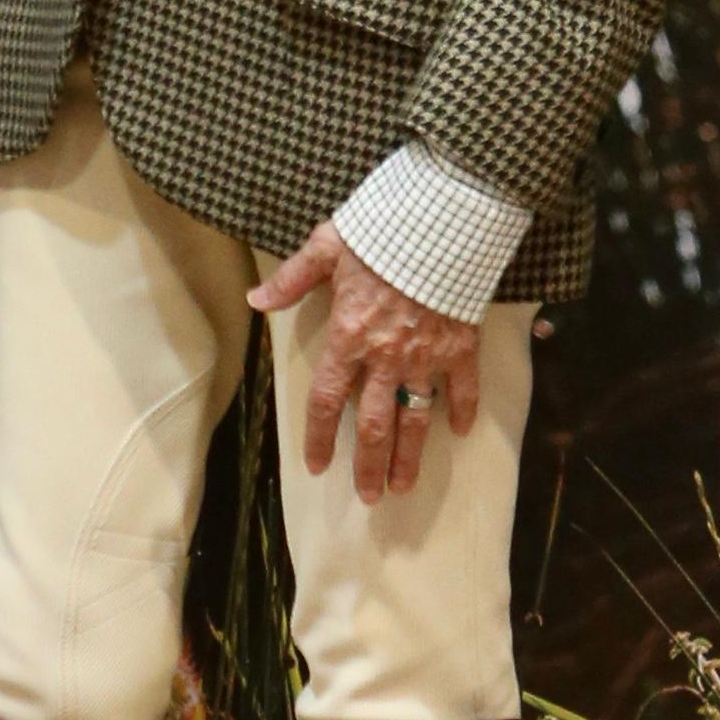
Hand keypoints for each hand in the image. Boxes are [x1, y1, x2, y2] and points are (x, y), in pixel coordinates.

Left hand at [252, 223, 482, 505]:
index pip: (327, 400)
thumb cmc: (379, 232)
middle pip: (374, 425)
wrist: (441, 222)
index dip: (321, 437)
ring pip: (416, 419)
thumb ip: (293, 280)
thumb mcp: (326, 247)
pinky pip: (463, 389)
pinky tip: (460, 432)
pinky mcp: (461, 348)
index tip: (318, 465)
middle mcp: (385, 358)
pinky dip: (463, 411)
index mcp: (348, 337)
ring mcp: (426, 357)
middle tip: (369, 497)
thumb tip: (255, 299)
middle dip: (369, 465)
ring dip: (410, 457)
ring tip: (404, 487)